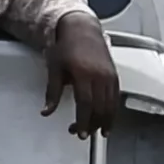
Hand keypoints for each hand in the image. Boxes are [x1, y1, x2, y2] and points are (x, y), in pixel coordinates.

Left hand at [42, 12, 117, 136]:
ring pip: (111, 105)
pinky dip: (113, 111)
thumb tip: (47, 111)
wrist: (82, 29)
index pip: (86, 104)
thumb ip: (52, 92)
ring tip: (98, 131)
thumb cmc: (67, 46)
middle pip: (100, 107)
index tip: (80, 132)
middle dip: (93, 124)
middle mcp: (100, 75)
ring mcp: (110, 75)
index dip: (84, 121)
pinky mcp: (115, 75)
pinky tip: (108, 119)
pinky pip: (116, 97)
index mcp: (84, 73)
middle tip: (84, 134)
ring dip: (105, 121)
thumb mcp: (54, 68)